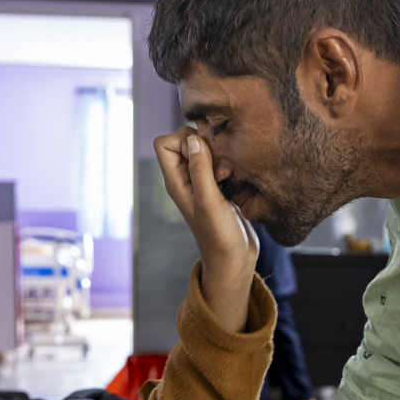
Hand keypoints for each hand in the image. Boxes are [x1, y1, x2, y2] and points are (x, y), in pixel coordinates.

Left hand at [155, 127, 259, 331]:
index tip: (203, 154)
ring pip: (205, 151)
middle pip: (185, 142)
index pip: (165, 143)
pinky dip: (228, 165)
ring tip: (228, 176)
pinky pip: (219, 163)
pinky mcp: (217, 188)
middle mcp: (185, 180)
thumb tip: (193, 139)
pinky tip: (235, 180)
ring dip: (219, 155)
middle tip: (219, 167)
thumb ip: (200, 169)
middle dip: (204, 144)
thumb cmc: (219, 236)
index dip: (183, 140)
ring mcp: (201, 184)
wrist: (234, 261)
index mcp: (176, 182)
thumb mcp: (209, 201)